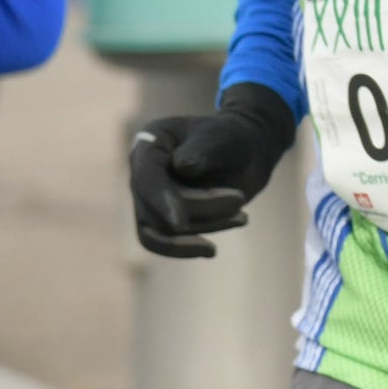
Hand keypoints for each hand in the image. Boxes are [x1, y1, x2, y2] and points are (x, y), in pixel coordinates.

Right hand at [130, 85, 297, 257]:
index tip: (181, 224)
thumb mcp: (222, 137)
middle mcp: (141, 174)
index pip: (147, 179)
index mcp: (149, 145)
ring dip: (204, 227)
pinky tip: (211, 251)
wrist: (246, 153)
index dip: (162, 201)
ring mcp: (149, 198)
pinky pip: (166, 242)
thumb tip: (183, 167)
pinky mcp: (162, 218)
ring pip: (162, 231)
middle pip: (154, 210)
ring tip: (241, 217)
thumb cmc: (231, 139)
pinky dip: (188, 248)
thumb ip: (203, 150)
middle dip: (201, 210)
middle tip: (239, 198)